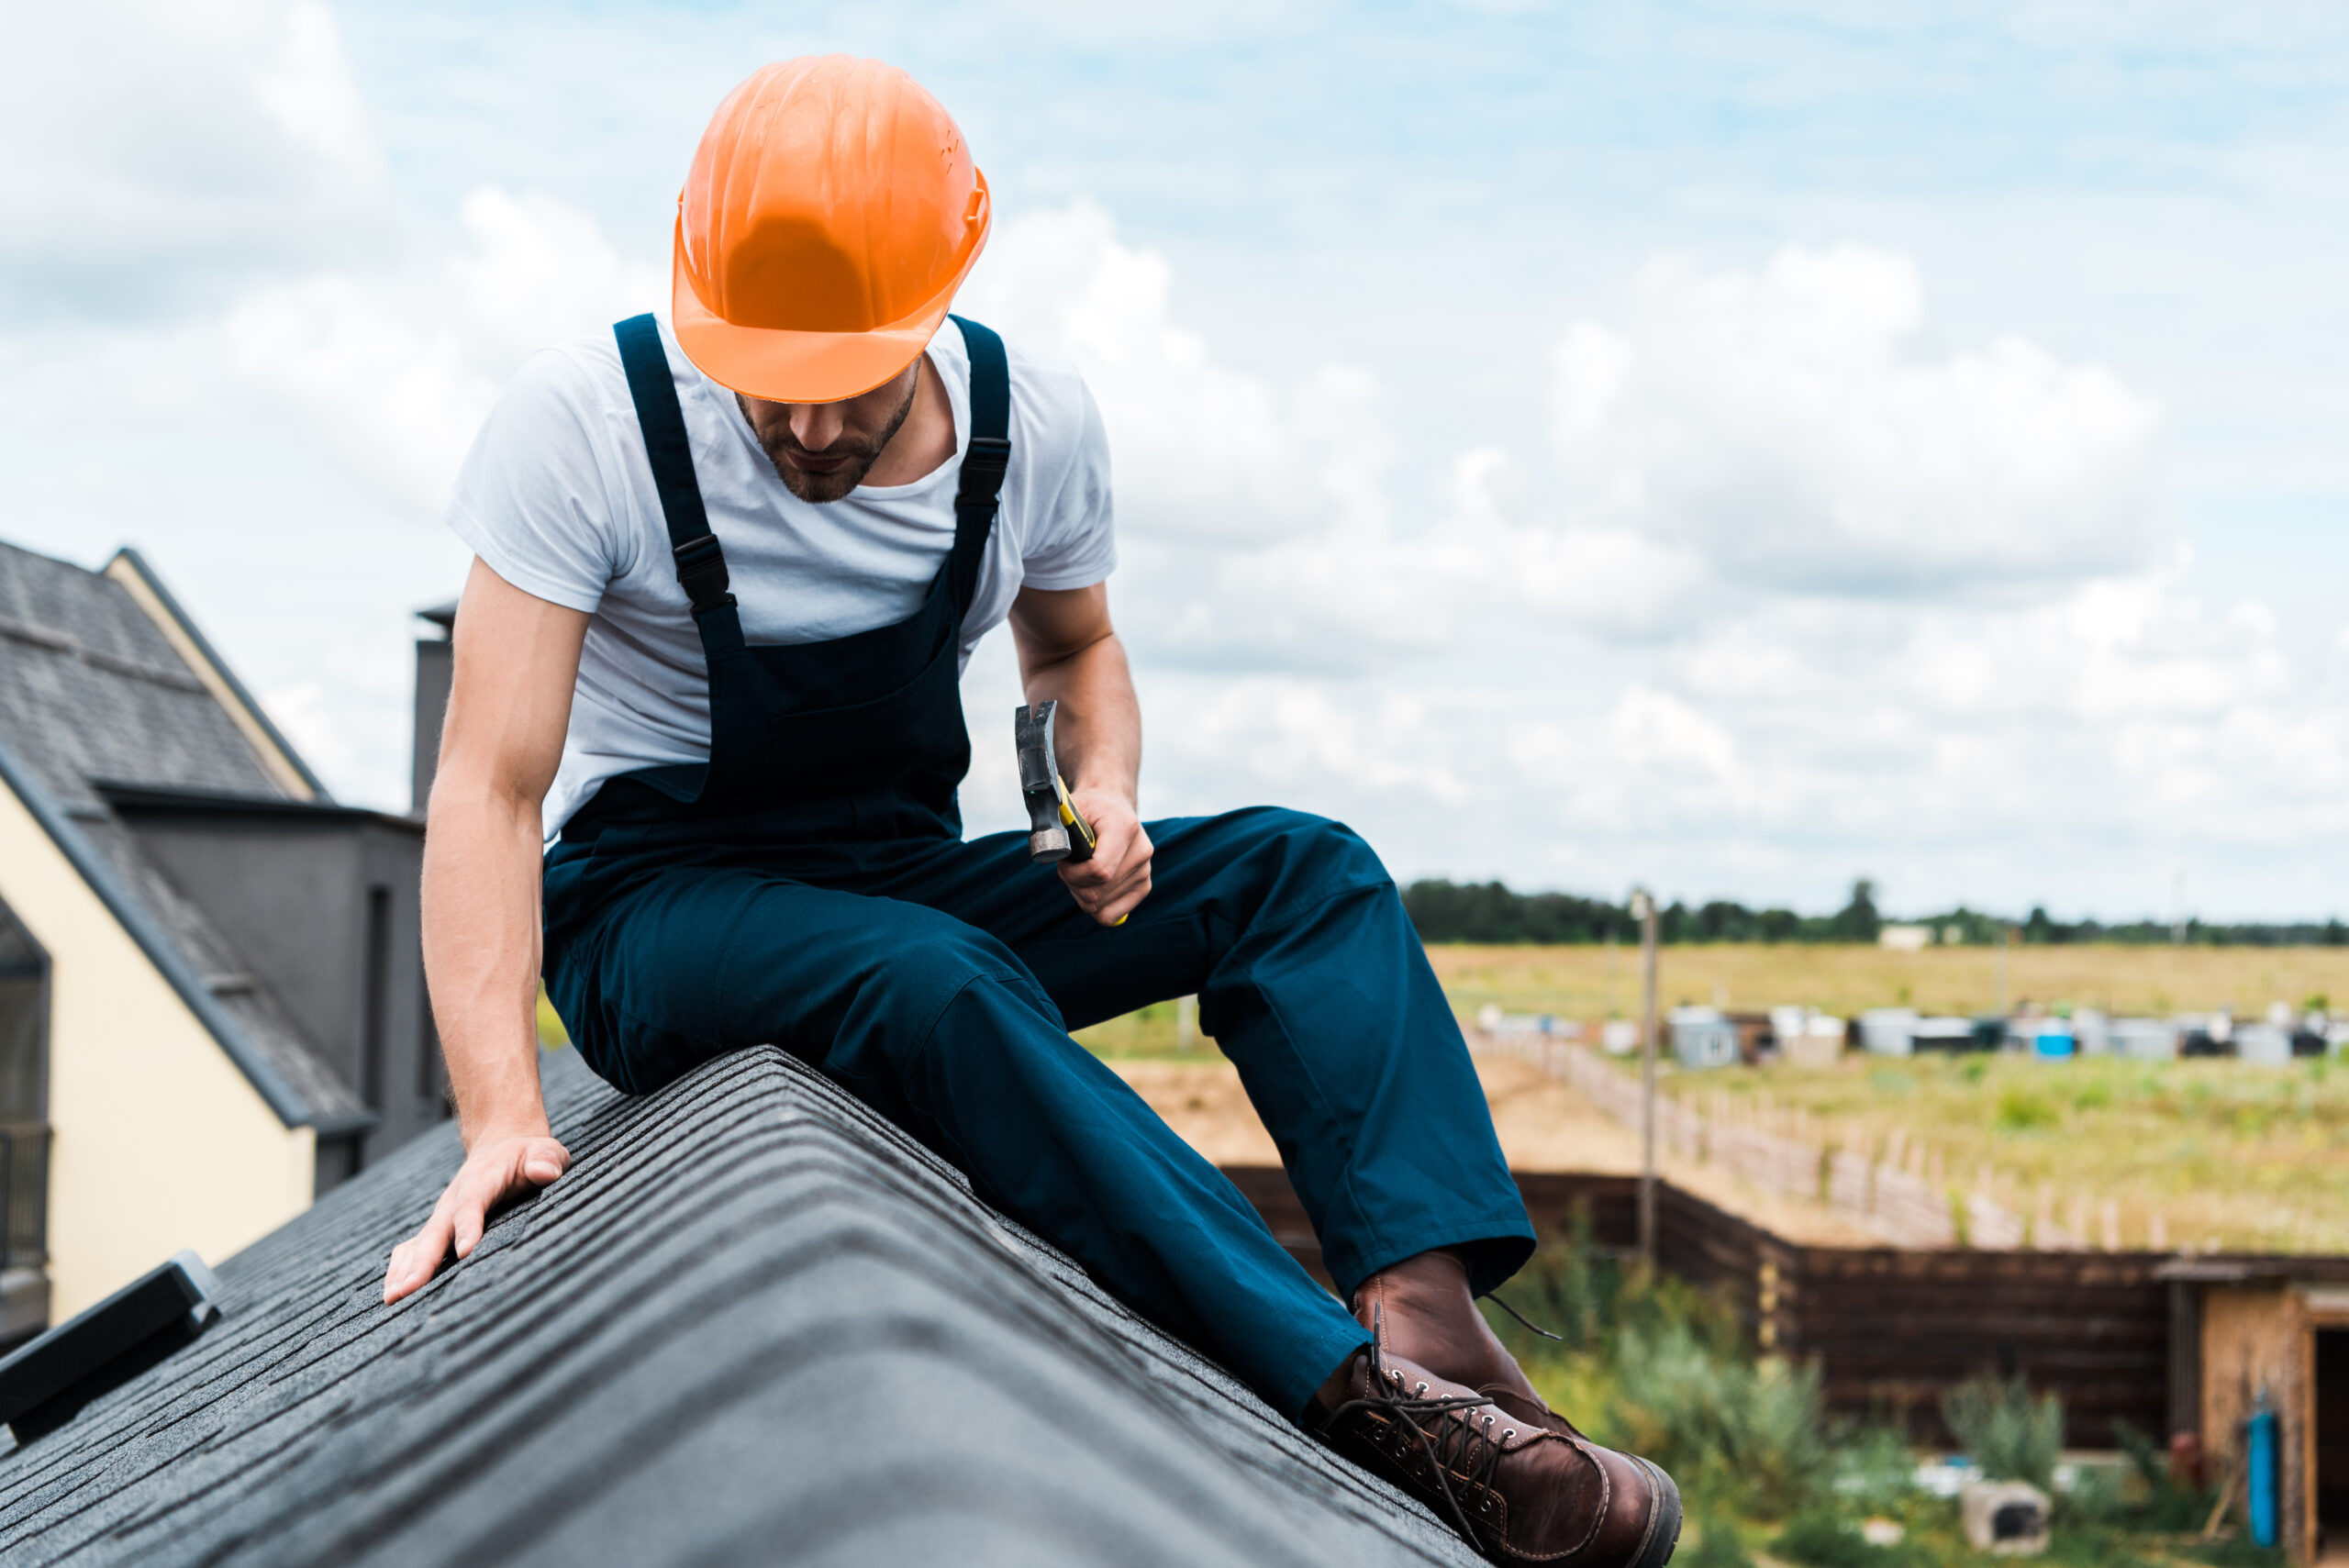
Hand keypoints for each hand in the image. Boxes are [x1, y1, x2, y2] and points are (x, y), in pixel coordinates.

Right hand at [383, 1130, 569, 1303]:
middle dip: (423, 1261)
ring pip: (419, 1243)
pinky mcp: (437, 1228)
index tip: (466, 1253)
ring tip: (393, 1299)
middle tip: (409, 1289)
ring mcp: (442, 1215)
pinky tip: (393, 1295)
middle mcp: (454, 1200)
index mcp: (481, 1180)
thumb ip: (546, 1159)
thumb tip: (546, 1171)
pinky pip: (413, 1249)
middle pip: (436, 1231)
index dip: (468, 1226)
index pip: (472, 1204)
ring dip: (404, 1270)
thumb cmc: (528, 1154)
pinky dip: (400, 1269)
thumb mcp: (544, 1150)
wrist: (502, 1146)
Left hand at [1059, 786, 1151, 925]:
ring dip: (1081, 893)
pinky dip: (1094, 906)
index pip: (1099, 870)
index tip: (1064, 862)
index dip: (1072, 873)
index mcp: (1124, 827)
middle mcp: (1141, 851)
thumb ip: (1059, 829)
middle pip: (1096, 892)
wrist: (1113, 806)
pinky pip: (1110, 916)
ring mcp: (1145, 871)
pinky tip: (1091, 886)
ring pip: (1099, 906)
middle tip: (1068, 866)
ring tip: (1080, 872)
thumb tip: (1050, 855)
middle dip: (1072, 883)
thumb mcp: (1071, 809)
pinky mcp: (1144, 887)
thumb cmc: (1090, 809)